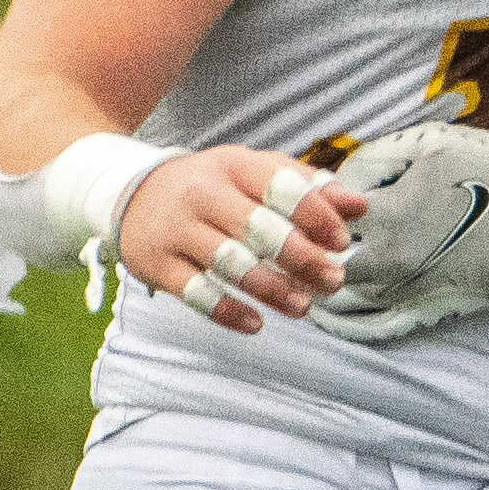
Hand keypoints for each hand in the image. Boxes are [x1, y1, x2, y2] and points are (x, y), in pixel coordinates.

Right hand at [118, 148, 361, 333]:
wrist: (129, 192)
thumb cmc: (211, 186)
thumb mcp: (252, 173)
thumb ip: (307, 186)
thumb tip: (360, 206)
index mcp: (233, 166)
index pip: (280, 186)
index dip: (316, 214)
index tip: (342, 243)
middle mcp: (203, 194)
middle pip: (258, 227)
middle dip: (302, 258)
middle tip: (333, 281)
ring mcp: (177, 230)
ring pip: (230, 263)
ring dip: (272, 290)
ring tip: (303, 307)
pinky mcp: (157, 264)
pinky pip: (195, 293)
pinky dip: (228, 311)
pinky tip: (257, 323)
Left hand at [310, 121, 488, 343]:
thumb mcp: (427, 143)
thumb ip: (373, 157)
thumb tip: (337, 180)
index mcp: (387, 214)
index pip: (321, 217)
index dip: (306, 208)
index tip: (301, 203)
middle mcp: (391, 259)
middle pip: (323, 266)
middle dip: (305, 254)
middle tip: (291, 245)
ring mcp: (409, 289)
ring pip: (342, 300)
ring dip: (318, 289)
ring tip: (302, 278)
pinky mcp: (429, 309)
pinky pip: (374, 328)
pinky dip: (346, 326)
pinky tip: (330, 318)